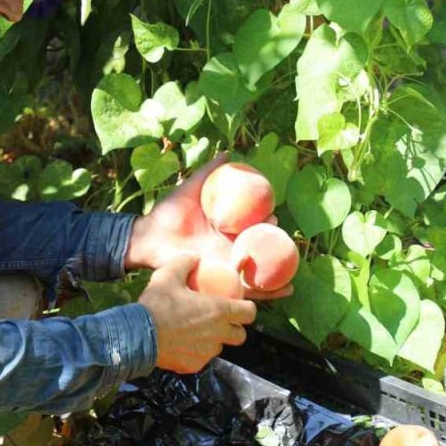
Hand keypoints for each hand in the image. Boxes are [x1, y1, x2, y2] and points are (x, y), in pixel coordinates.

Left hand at [124, 154, 292, 299]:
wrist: (150, 237)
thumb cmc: (168, 213)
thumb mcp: (191, 188)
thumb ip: (209, 172)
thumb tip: (228, 154)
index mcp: (224, 228)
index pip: (251, 225)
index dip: (265, 222)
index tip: (273, 214)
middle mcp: (228, 247)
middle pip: (258, 249)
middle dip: (275, 246)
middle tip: (284, 238)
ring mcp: (226, 265)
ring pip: (258, 271)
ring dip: (278, 272)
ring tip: (294, 271)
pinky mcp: (222, 281)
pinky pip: (247, 289)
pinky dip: (267, 292)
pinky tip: (286, 290)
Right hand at [138, 254, 257, 373]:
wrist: (138, 336)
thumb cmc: (156, 304)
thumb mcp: (168, 275)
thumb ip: (185, 262)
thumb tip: (195, 256)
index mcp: (218, 311)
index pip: (250, 313)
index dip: (247, 309)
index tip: (238, 305)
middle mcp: (218, 334)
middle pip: (240, 336)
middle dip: (234, 328)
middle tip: (220, 320)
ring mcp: (206, 353)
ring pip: (219, 348)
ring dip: (213, 340)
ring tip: (197, 331)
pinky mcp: (193, 366)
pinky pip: (201, 358)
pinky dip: (196, 352)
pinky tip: (181, 344)